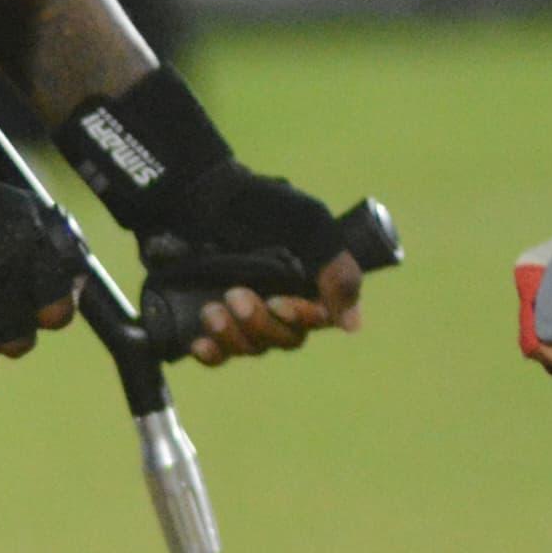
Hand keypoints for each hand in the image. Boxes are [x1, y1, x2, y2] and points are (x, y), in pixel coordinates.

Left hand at [144, 217, 365, 364]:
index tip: (277, 302)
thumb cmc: (263, 206)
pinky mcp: (213, 320)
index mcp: (312, 284)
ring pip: (251, 347)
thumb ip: (337, 270)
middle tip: (234, 294)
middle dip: (259, 323)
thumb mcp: (311, 226)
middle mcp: (282, 305)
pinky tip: (199, 344)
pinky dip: (211, 354)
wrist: (205, 198)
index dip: (299, 318)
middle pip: (284, 339)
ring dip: (232, 334)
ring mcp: (247, 315)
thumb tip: (352, 325)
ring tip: (211, 309)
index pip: (316, 321)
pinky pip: (218, 354)